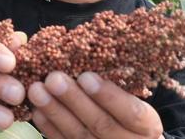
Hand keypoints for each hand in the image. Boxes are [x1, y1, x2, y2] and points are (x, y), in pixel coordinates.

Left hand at [28, 71, 163, 138]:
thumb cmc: (129, 113)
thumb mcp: (135, 99)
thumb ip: (119, 83)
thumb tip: (88, 54)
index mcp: (147, 127)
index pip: (131, 112)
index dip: (108, 95)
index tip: (86, 75)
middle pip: (101, 123)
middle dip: (74, 100)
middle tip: (53, 78)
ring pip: (79, 136)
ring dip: (55, 112)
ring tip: (37, 90)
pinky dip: (49, 128)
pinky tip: (37, 111)